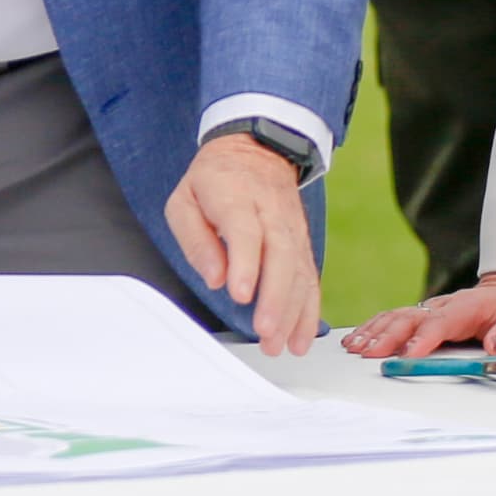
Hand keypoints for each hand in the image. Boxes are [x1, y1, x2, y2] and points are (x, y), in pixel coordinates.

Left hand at [167, 132, 320, 353]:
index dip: (246, 264)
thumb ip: (195, 239)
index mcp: (236, 197)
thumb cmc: (214, 180)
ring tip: (282, 345)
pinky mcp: (302, 243)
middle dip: (276, 298)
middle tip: (265, 331)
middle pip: (281, 255)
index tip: (241, 294)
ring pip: (300, 270)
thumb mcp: (185, 199)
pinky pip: (310, 277)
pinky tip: (301, 336)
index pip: (245, 232)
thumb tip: (214, 277)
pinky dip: (309, 309)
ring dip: (294, 311)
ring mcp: (292, 228)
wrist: (257, 150)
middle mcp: (271, 213)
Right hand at [342, 270, 495, 360]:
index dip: (424, 339)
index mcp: (468, 308)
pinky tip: (356, 339)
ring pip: (396, 317)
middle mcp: (444, 306)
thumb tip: (495, 344)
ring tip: (355, 348)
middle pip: (409, 320)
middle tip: (368, 354)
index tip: (408, 354)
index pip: (441, 323)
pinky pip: (393, 318)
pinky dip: (372, 327)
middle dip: (387, 337)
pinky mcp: (423, 315)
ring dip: (374, 332)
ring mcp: (431, 309)